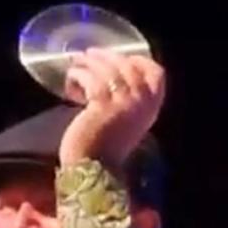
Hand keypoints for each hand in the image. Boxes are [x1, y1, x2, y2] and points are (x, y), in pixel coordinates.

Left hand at [60, 48, 165, 171]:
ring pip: (107, 69)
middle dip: (107, 57)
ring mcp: (123, 103)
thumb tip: (109, 77)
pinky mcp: (101, 105)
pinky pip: (90, 78)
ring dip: (89, 63)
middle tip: (89, 55)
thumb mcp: (126, 124)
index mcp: (151, 108)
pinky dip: (78, 75)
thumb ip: (127, 104)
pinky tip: (71, 80)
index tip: (120, 58)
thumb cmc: (106, 151)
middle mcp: (141, 103)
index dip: (139, 61)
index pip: (156, 74)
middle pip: (128, 66)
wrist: (93, 172)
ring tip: (77, 63)